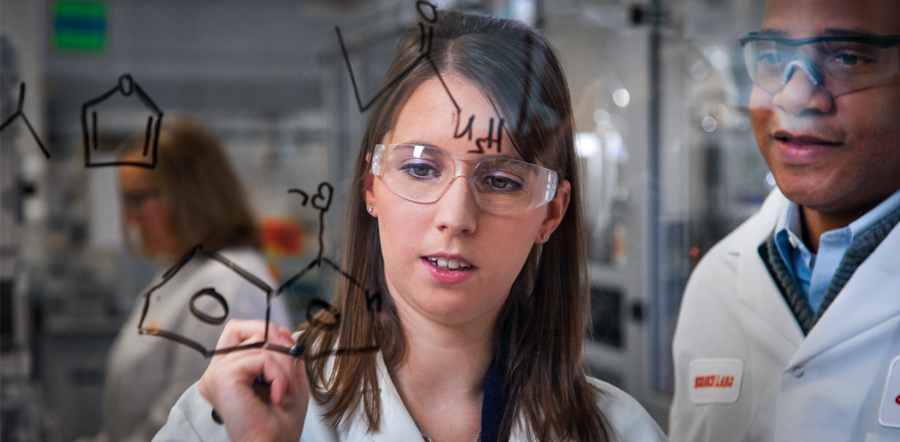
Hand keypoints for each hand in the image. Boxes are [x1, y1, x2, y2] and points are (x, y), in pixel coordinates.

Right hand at [199, 319, 308, 441]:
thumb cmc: (280, 423)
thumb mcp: (289, 378)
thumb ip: (285, 352)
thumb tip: (282, 330)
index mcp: (227, 372)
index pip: (238, 330)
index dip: (264, 331)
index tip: (286, 349)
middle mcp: (216, 372)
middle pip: (247, 330)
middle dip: (278, 346)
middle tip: (291, 372)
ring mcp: (216, 374)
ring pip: (260, 344)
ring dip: (284, 366)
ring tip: (286, 391)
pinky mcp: (223, 378)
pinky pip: (261, 358)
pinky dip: (278, 375)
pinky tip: (278, 396)